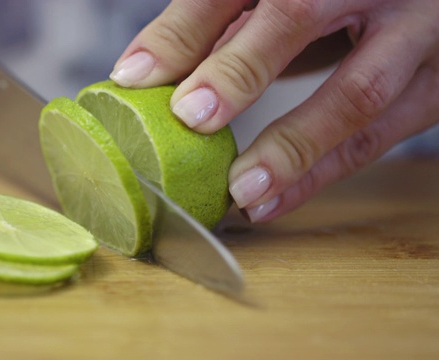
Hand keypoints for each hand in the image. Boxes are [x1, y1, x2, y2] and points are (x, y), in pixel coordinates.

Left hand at [110, 0, 438, 221]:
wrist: (410, 0)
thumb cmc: (326, 0)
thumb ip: (212, 24)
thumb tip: (144, 73)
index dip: (184, 31)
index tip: (134, 77)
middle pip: (298, 17)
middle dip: (240, 71)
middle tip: (192, 118)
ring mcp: (414, 33)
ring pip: (356, 94)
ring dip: (291, 150)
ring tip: (239, 190)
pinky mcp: (433, 86)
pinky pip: (376, 139)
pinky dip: (318, 177)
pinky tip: (272, 202)